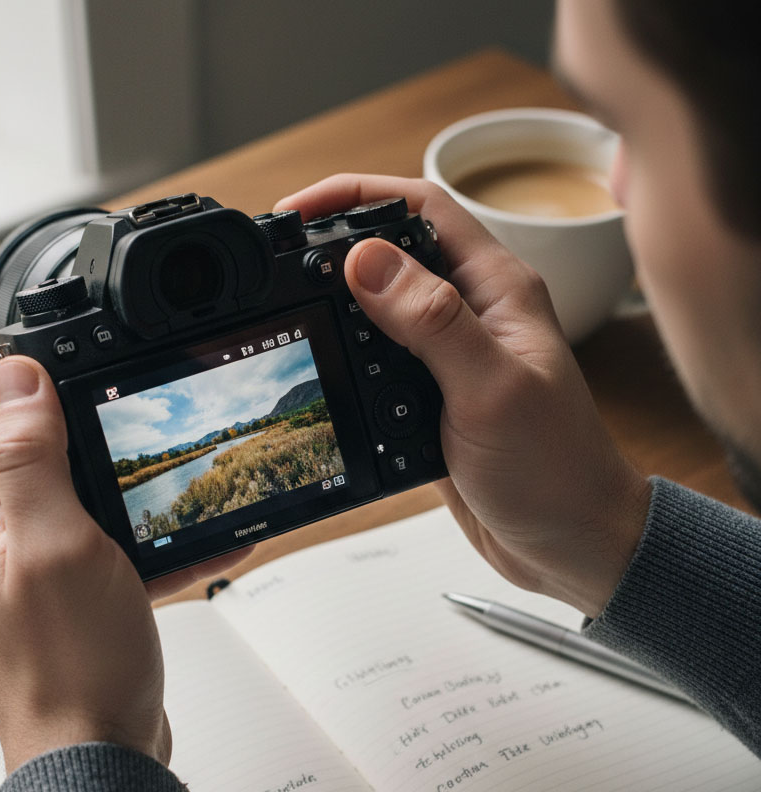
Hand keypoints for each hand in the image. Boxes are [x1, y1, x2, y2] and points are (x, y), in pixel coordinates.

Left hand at [0, 357, 247, 772]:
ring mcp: (31, 559)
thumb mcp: (54, 542)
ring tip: (173, 469)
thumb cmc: (71, 666)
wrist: (95, 758)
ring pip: (72, 483)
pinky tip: (201, 532)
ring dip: (121, 469)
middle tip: (129, 404)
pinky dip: (147, 527)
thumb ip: (29, 456)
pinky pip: (106, 535)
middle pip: (20, 435)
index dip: (14, 367)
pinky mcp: (70, 588)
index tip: (73, 359)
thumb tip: (17, 374)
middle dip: (75, 410)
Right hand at [276, 174, 650, 615]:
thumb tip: (366, 261)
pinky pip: (378, 357)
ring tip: (289, 302)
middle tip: (280, 257)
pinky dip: (345, 351)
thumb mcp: (491, 388)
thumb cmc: (555, 467)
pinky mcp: (431, 395)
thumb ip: (433, 321)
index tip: (298, 210)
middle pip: (393, 250)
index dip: (357, 195)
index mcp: (497, 289)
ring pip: (379, 304)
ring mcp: (449, 354)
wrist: (567, 540)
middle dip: (335, 242)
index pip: (422, 209)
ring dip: (335, 298)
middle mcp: (472, 312)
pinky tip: (322, 359)